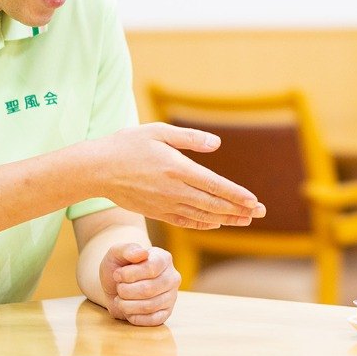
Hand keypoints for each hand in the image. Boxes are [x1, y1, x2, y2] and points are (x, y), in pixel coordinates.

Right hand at [78, 124, 263, 229]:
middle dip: (239, 209)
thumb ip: (189, 138)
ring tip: (245, 220)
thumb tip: (217, 143)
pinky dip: (203, 223)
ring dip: (226, 219)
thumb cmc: (126, 145)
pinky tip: (216, 223)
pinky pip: (185, 221)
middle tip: (260, 213)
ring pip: (202, 215)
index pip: (214, 185)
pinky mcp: (156, 212)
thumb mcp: (157, 132)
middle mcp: (173, 190)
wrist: (96, 170)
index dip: (237, 195)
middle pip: (213, 204)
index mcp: (177, 168)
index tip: (254, 201)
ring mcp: (164, 204)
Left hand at [98, 243, 180, 326]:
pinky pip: (153, 320)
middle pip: (149, 289)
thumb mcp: (116, 254)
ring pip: (150, 306)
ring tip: (120, 299)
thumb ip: (127, 249)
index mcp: (163, 258)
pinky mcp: (166, 313)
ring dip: (127, 305)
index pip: (151, 268)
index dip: (130, 274)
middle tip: (118, 288)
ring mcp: (171, 296)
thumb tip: (142, 254)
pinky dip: (135, 317)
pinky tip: (127, 310)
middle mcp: (172, 277)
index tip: (117, 275)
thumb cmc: (119, 267)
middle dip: (126, 291)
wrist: (116, 286)